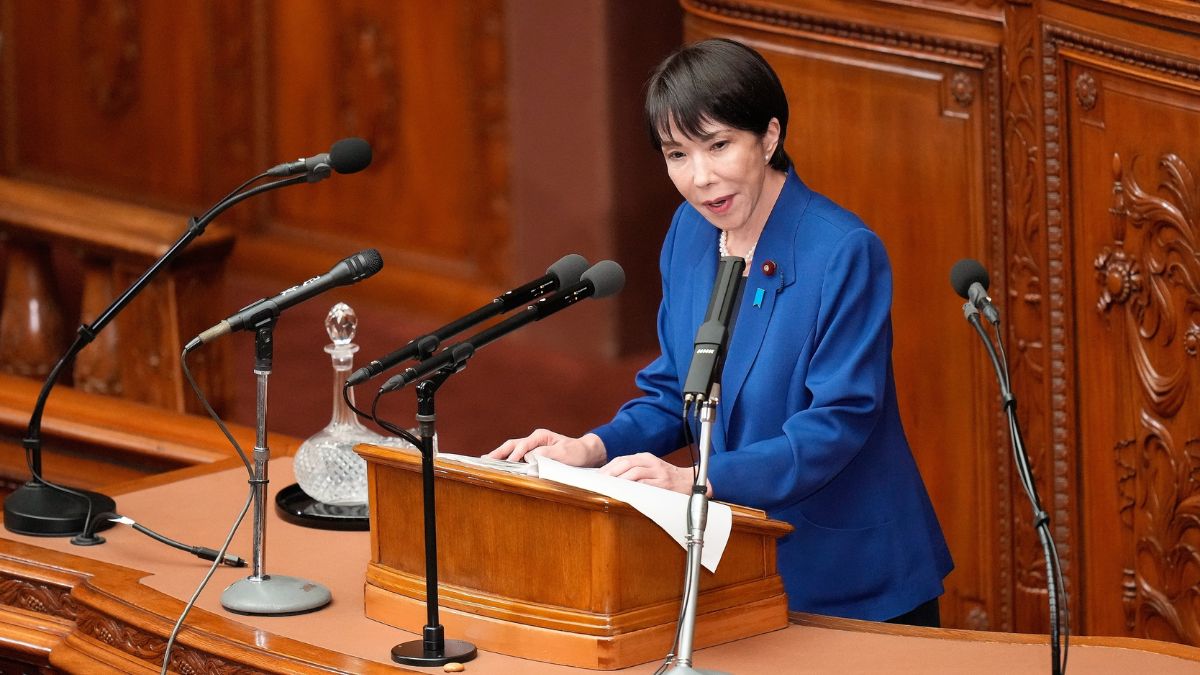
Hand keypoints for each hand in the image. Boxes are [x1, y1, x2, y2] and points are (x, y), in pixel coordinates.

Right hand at [488, 430, 606, 466]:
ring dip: (500, 456)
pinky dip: (507, 460)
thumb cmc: (575, 452)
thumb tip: (530, 457)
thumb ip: (547, 453)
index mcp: (540, 436)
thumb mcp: (564, 452)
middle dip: (499, 452)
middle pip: (512, 445)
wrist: (585, 454)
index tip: (510, 463)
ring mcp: (532, 447)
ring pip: (512, 450)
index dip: (516, 454)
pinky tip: (498, 466)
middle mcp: (534, 440)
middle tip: (486, 460)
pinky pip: (517, 456)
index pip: (524, 445)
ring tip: (486, 462)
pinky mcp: (533, 455)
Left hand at [599, 453, 709, 495]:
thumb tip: (611, 477)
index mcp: (646, 457)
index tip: (597, 476)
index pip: (622, 459)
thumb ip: (635, 469)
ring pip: (634, 473)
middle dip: (610, 472)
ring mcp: (658, 473)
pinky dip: (634, 487)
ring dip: (620, 480)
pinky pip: (645, 485)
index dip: (608, 467)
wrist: (690, 482)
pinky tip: (625, 492)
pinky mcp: (663, 484)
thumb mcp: (651, 468)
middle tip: (599, 482)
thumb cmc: (667, 477)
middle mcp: (651, 462)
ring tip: (609, 487)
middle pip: (626, 463)